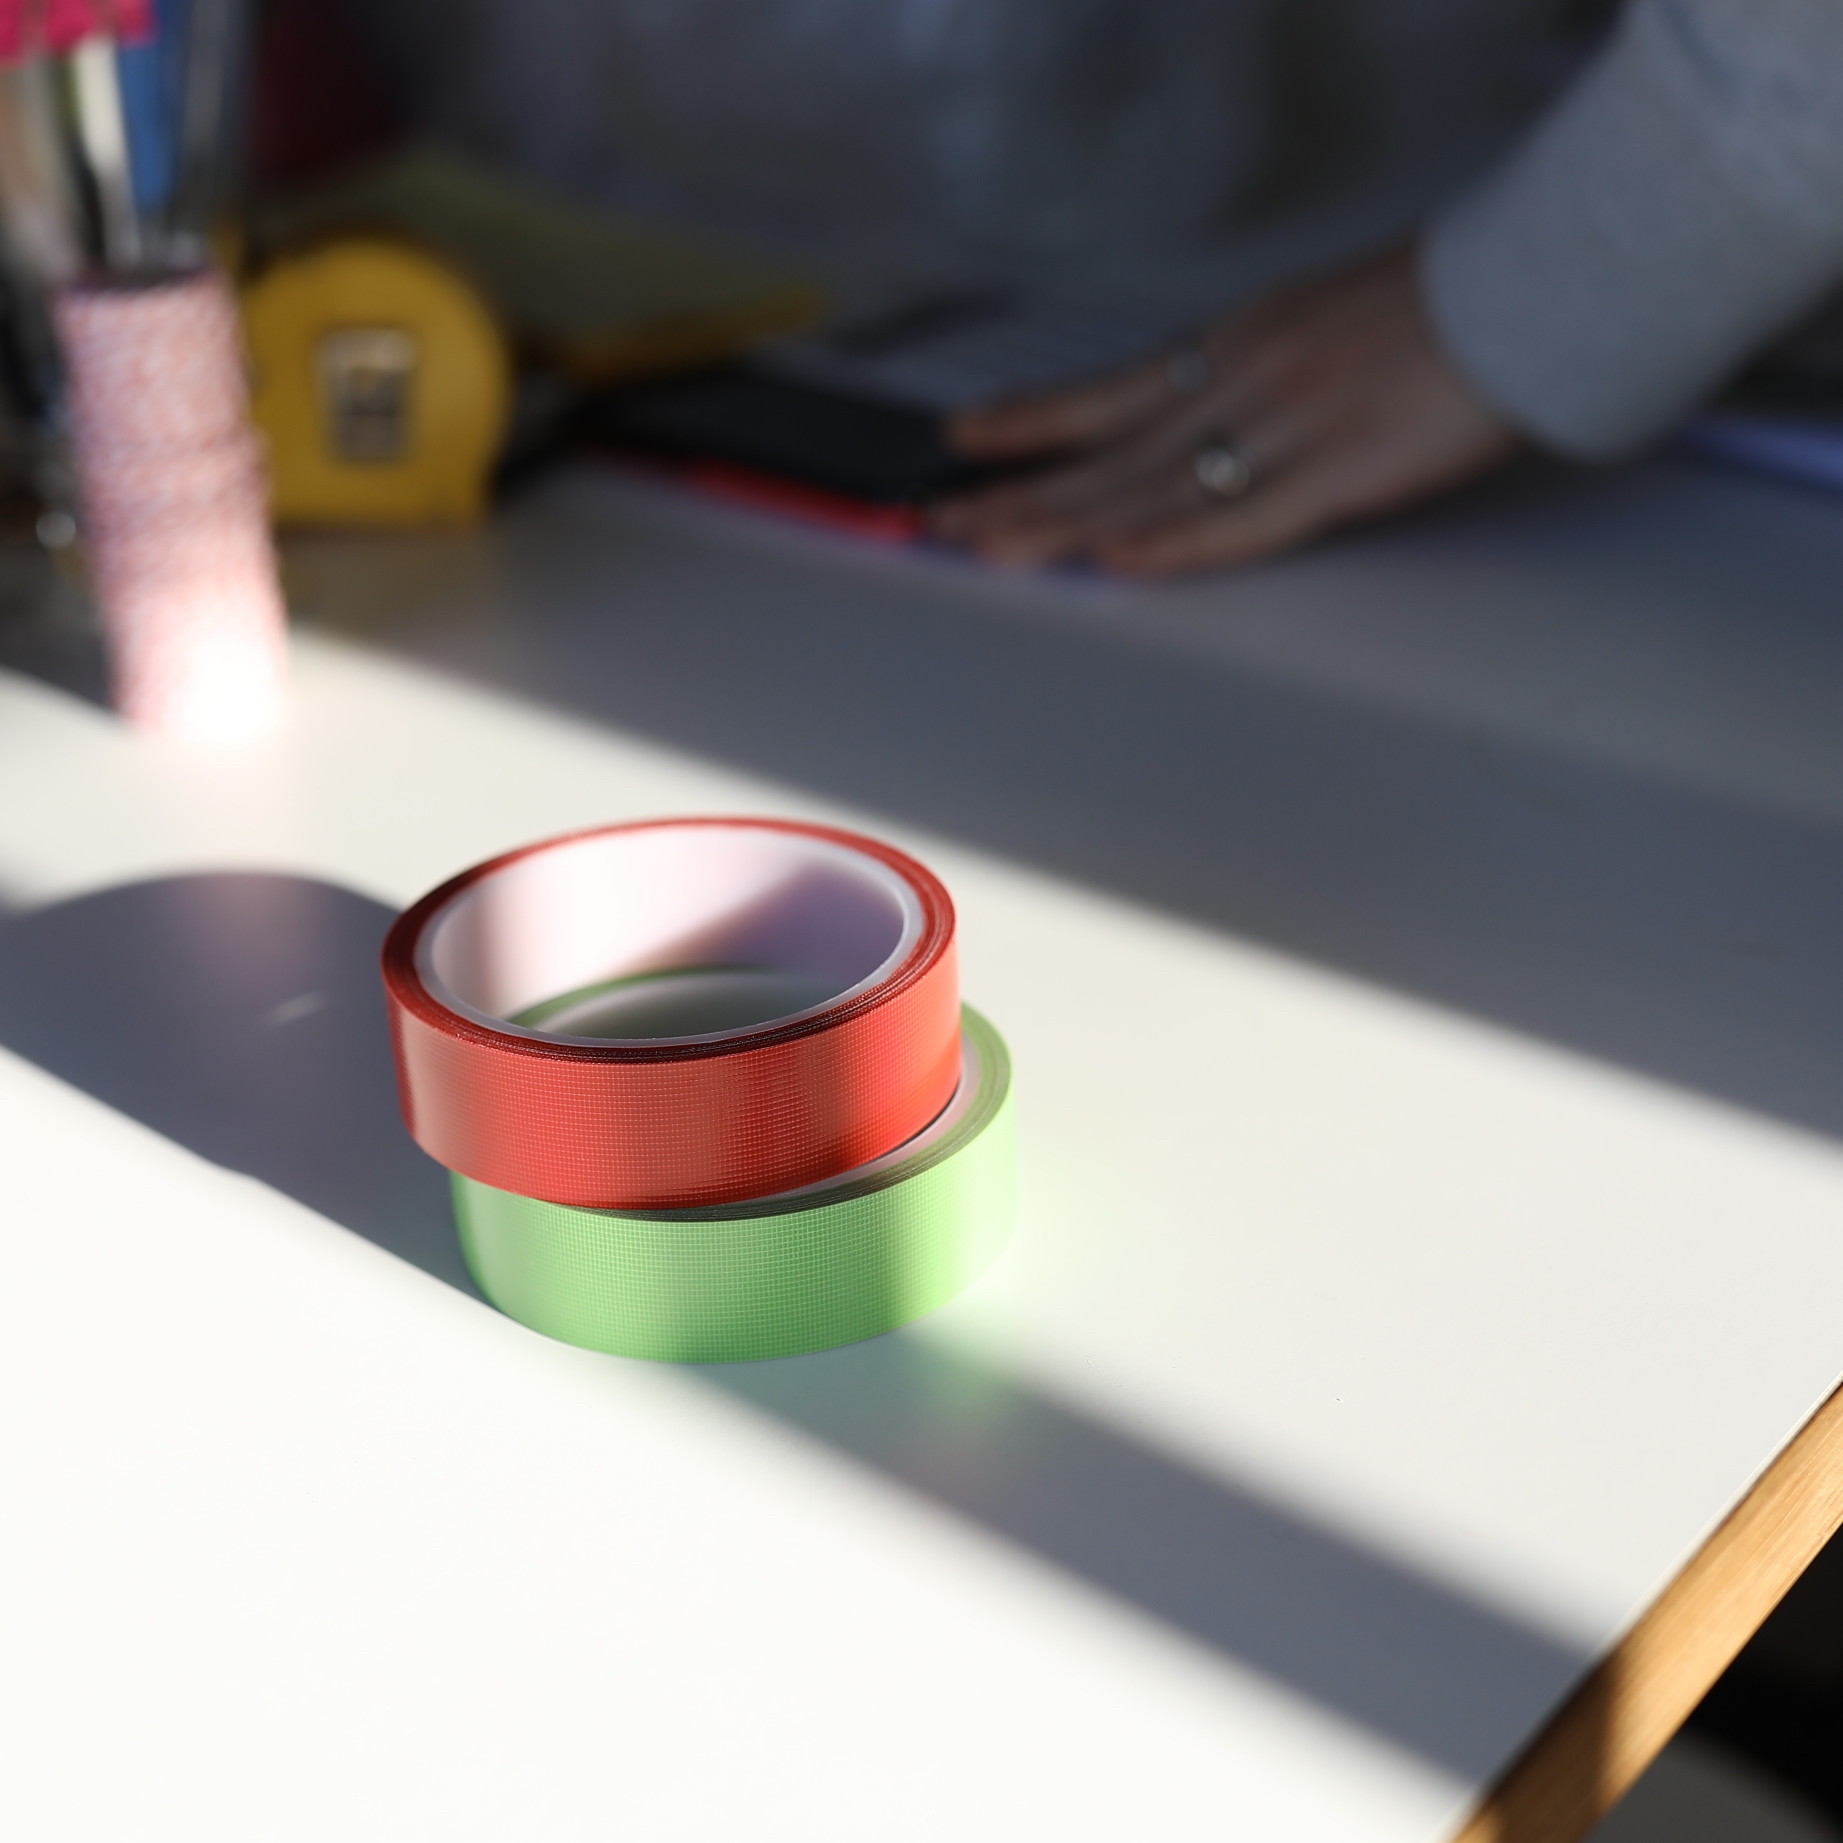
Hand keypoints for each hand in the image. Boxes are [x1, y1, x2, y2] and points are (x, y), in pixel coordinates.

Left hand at [929, 244, 1520, 577]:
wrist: (1528, 289)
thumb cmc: (1435, 310)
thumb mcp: (1318, 323)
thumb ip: (1255, 373)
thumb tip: (1209, 421)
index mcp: (1238, 348)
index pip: (1110, 394)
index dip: (1033, 420)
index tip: (968, 439)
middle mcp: (1242, 384)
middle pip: (1108, 453)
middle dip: (1020, 490)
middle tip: (940, 519)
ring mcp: (1288, 430)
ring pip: (1154, 489)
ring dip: (1067, 523)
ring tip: (989, 547)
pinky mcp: (1343, 475)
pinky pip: (1247, 520)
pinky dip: (1180, 542)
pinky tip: (1119, 559)